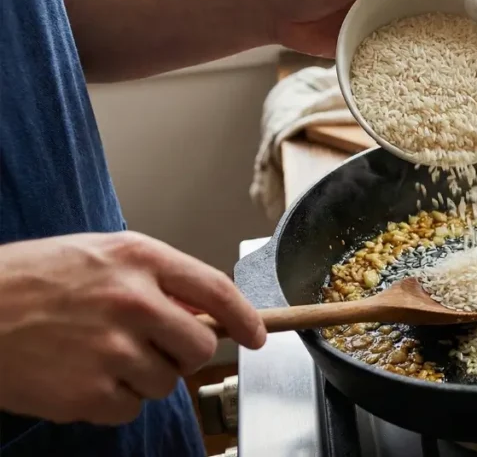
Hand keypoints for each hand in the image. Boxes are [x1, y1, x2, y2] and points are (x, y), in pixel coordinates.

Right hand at [0, 232, 265, 424]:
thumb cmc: (28, 281)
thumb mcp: (98, 256)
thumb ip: (154, 278)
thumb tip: (203, 311)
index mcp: (138, 259)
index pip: (217, 290)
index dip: (246, 318)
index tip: (258, 335)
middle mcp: (132, 301)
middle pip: (200, 346)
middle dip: (183, 353)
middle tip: (150, 346)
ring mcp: (112, 350)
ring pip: (166, 382)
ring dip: (142, 377)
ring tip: (97, 355)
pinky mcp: (89, 393)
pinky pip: (130, 409)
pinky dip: (112, 401)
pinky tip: (79, 376)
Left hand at [263, 0, 454, 57]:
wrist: (272, 10)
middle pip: (437, 6)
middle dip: (459, 21)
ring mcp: (383, 20)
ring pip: (420, 33)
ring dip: (440, 48)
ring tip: (468, 68)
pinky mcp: (371, 44)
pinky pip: (398, 55)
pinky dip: (413, 66)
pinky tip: (430, 82)